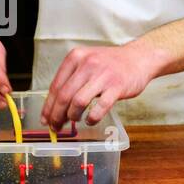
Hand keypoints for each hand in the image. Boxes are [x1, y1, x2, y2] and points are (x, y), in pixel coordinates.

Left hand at [42, 41, 162, 128]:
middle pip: (63, 96)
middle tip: (56, 126)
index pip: (55, 86)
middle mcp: (87, 64)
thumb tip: (55, 106)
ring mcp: (102, 75)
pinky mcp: (116, 87)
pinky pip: (99, 107)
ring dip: (73, 116)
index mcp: (75, 57)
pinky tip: (90, 120)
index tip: (45, 119)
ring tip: (75, 120)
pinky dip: (92, 118)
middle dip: (57, 115)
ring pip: (78, 102)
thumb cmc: (110, 64)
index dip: (48, 106)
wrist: (138, 58)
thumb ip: (72, 80)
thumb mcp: (87, 62)